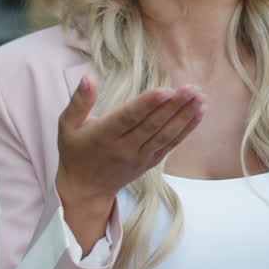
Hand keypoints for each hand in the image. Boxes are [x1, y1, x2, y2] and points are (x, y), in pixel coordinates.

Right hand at [55, 76, 206, 207]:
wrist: (85, 190)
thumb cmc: (75, 153)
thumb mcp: (67, 126)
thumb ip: (79, 101)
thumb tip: (87, 77)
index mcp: (104, 136)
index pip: (129, 118)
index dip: (148, 104)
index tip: (166, 90)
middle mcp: (124, 148)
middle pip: (153, 126)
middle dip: (174, 107)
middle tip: (191, 89)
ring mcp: (140, 157)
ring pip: (166, 135)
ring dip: (185, 116)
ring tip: (201, 98)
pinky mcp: (151, 162)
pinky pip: (171, 144)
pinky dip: (186, 129)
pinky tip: (199, 113)